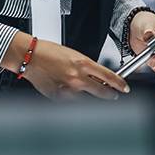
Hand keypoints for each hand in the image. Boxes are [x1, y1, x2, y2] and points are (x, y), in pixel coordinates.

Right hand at [3, 32, 128, 99]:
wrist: (30, 57)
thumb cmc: (49, 52)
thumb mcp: (73, 55)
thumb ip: (87, 67)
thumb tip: (99, 77)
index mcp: (83, 63)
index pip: (109, 76)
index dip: (120, 84)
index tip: (124, 88)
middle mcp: (77, 77)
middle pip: (103, 91)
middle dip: (110, 94)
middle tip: (113, 94)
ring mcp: (68, 89)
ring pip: (88, 99)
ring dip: (91, 97)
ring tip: (86, 90)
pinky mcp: (59, 97)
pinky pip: (73, 102)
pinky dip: (75, 99)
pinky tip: (70, 91)